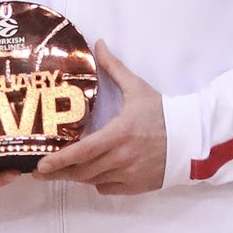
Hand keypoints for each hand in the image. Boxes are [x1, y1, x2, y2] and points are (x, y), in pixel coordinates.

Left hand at [33, 42, 165, 194]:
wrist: (191, 138)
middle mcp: (123, 157)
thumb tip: (97, 44)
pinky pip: (107, 189)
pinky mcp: (136, 186)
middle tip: (41, 171)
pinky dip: (97, 182)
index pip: (83, 151)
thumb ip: (114, 68)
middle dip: (60, 173)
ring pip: (93, 181)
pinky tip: (94, 172)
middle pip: (82, 171)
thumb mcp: (137, 88)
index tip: (41, 165)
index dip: (59, 160)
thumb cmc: (163, 113)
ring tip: (63, 170)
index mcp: (120, 133)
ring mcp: (129, 174)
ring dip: (77, 176)